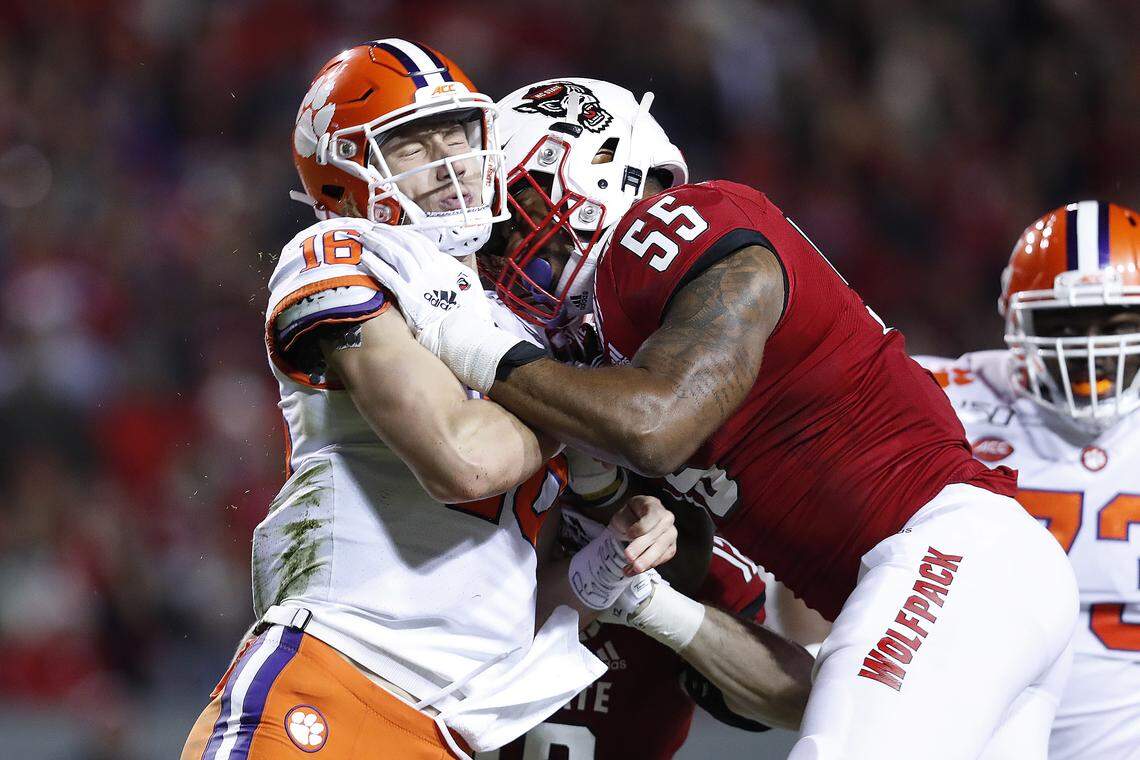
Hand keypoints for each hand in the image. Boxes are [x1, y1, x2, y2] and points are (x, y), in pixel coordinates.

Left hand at [349, 225, 490, 337]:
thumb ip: (455, 273)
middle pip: (407, 244)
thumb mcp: (470, 287)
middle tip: (374, 228)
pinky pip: (388, 275)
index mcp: (446, 266)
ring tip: (366, 237)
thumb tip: (445, 265)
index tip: (394, 232)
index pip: (422, 243)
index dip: (406, 235)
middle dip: (389, 234)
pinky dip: (376, 264)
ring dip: (379, 243)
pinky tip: (365, 258)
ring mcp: (419, 281)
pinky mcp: (408, 295)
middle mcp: (432, 269)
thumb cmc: (469, 317)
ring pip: (396, 254)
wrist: (465, 334)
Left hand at [608, 495, 676, 574]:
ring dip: (647, 561)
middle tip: (628, 557)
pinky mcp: (670, 548)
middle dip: (642, 548)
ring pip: (662, 549)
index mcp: (654, 505)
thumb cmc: (628, 516)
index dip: (641, 527)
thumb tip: (634, 536)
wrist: (633, 523)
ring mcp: (671, 533)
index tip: (629, 534)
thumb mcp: (622, 514)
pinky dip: (648, 567)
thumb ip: (628, 522)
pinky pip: (662, 559)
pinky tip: (633, 571)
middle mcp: (667, 518)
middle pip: (657, 535)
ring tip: (632, 569)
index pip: (653, 516)